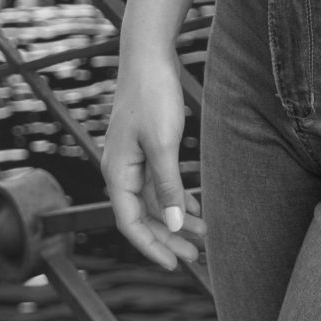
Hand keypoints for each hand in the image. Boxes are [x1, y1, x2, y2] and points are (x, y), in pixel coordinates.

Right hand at [101, 48, 202, 270]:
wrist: (148, 55)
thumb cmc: (153, 95)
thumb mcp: (163, 143)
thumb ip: (167, 185)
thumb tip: (171, 225)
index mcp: (118, 173)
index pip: (131, 223)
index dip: (152, 247)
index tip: (175, 265)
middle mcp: (121, 170)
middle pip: (143, 216)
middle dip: (168, 238)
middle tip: (197, 256)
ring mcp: (133, 158)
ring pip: (154, 200)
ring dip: (176, 218)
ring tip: (203, 234)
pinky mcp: (147, 146)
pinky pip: (159, 182)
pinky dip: (176, 197)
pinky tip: (194, 208)